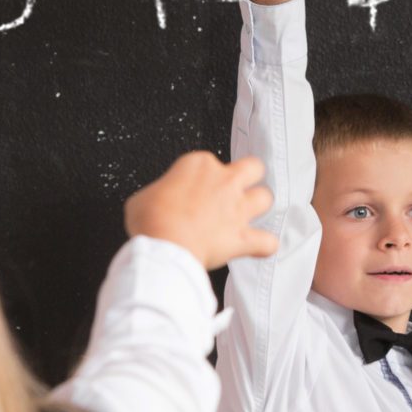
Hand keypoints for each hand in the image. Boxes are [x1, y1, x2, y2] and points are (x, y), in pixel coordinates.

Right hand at [126, 151, 279, 271]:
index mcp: (198, 165)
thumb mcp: (144, 196)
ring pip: (265, 198)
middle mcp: (224, 182)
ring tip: (250, 214)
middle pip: (252, 167)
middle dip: (250, 176)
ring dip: (259, 207)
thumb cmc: (151, 220)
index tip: (195, 189)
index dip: (204, 177)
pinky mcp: (243, 235)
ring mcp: (237, 208)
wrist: (164, 246)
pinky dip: (265, 246)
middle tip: (240, 186)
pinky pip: (267, 241)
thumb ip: (162, 193)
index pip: (209, 162)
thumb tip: (163, 202)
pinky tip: (260, 248)